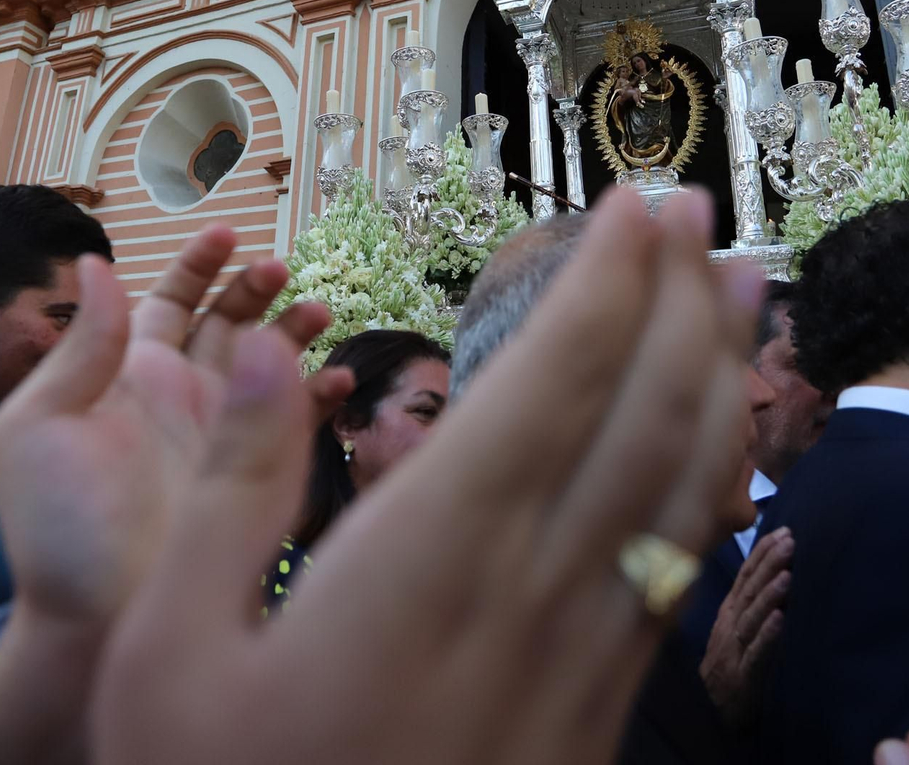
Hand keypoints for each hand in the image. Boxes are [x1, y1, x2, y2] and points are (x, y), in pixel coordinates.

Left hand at [0, 227, 346, 764]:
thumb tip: (95, 264)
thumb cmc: (55, 530)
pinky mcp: (254, 474)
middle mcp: (180, 399)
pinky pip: (299, 423)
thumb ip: (79, 348)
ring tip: (317, 311)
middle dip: (255, 288)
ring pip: (270, 363)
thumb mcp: (40, 426)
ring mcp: (222, 437)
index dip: (198, 265)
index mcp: (126, 377)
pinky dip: (323, 396)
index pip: (169, 302)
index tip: (226, 235)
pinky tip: (337, 380)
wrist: (94, 624)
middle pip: (228, 322)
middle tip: (278, 271)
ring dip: (295, 330)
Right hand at [93, 188, 763, 764]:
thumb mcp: (168, 649)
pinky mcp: (600, 706)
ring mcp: (582, 655)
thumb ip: (232, 487)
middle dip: (683, 299)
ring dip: (721, 375)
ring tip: (740, 293)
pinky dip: (711, 480)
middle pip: (645, 415)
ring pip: (685, 487)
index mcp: (427, 560)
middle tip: (703, 214)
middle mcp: (530, 593)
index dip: (609, 281)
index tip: (638, 203)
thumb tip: (268, 354)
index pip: (550, 384)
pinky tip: (715, 444)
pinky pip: (679, 568)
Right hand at [700, 526, 791, 726]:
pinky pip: (756, 653)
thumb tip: (774, 573)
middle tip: (789, 541)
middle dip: (769, 564)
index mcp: (729, 612)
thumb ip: (750, 604)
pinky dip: (768, 635)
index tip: (782, 532)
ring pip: (752, 618)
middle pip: (749, 591)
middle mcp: (730, 625)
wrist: (709, 709)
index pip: (745, 577)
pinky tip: (780, 619)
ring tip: (787, 575)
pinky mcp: (743, 676)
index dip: (762, 554)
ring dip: (769, 595)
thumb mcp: (735, 629)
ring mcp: (734, 649)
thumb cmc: (728, 666)